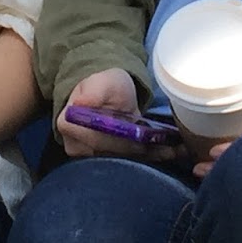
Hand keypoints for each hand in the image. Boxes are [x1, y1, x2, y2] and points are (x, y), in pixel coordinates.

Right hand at [56, 68, 179, 161]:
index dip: (121, 141)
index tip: (143, 139)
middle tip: (167, 149)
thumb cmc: (104, 84)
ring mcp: (88, 155)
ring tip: (173, 151)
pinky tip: (168, 154)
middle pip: (110, 153)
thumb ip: (93, 91)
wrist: (107, 92)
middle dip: (139, 151)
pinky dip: (148, 158)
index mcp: (68, 124)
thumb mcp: (102, 81)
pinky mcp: (105, 159)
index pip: (96, 139)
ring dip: (147, 156)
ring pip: (120, 159)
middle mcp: (75, 144)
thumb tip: (81, 103)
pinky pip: (127, 161)